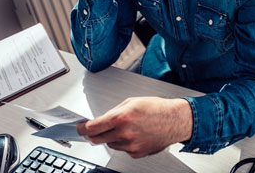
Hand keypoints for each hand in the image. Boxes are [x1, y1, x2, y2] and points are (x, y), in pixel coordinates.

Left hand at [76, 97, 192, 158]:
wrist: (175, 121)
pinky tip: (135, 134)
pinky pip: (122, 149)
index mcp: (121, 117)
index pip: (92, 128)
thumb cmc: (157, 108)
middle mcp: (124, 133)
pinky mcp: (136, 153)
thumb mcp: (131, 102)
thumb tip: (100, 120)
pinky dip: (124, 143)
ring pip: (110, 144)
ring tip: (125, 127)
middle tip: (96, 128)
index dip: (82, 128)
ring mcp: (130, 145)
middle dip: (94, 134)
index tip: (80, 128)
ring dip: (111, 137)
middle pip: (97, 139)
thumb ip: (113, 112)